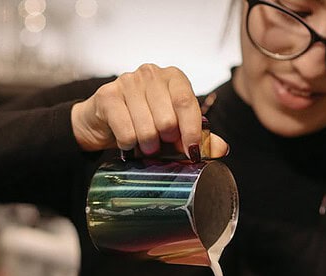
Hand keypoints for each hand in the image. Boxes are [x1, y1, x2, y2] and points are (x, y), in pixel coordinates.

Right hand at [71, 63, 228, 157]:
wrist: (103, 121)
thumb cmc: (143, 122)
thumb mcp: (174, 130)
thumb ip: (198, 137)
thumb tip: (222, 149)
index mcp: (173, 77)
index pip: (187, 103)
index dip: (191, 131)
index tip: (192, 152)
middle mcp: (151, 73)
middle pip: (167, 119)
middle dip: (164, 141)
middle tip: (159, 145)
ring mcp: (127, 81)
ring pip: (147, 128)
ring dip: (146, 145)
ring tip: (143, 144)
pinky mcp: (108, 95)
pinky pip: (126, 132)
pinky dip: (128, 145)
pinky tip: (127, 141)